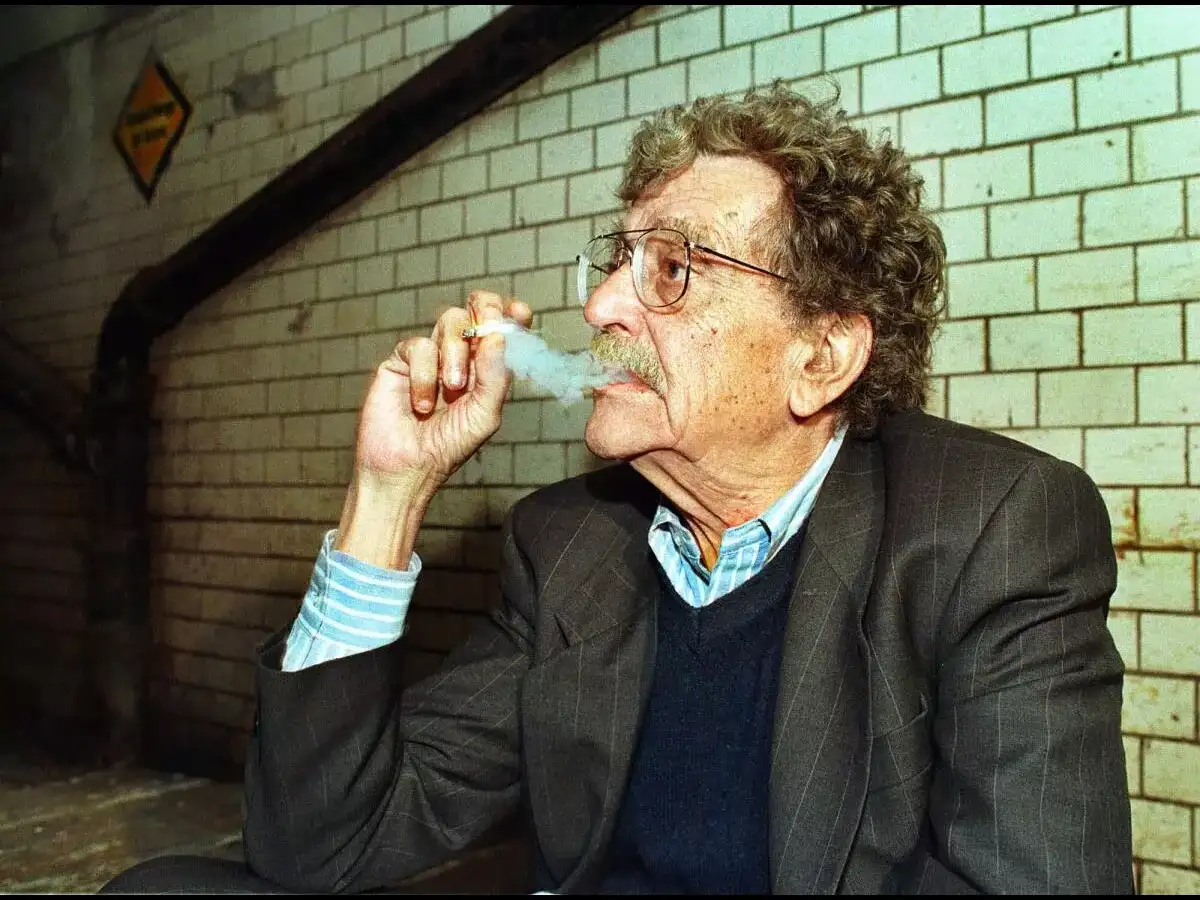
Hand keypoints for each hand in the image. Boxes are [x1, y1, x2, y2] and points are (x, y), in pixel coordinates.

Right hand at [354, 290, 533, 488]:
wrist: (405, 467)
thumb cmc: (447, 447)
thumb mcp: (484, 416)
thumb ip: (495, 377)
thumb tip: (497, 337)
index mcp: (486, 369)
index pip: (503, 330)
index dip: (512, 315)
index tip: (519, 311)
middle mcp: (461, 357)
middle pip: (476, 311)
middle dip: (486, 312)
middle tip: (487, 326)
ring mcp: (432, 356)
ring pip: (451, 321)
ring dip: (455, 353)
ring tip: (452, 388)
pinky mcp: (402, 360)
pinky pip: (419, 345)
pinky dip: (424, 373)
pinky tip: (421, 402)